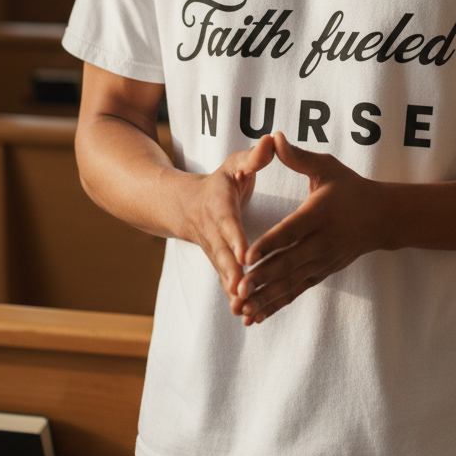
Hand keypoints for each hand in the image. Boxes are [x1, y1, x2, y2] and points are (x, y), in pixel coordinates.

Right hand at [184, 134, 274, 309]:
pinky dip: (234, 297)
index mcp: (219, 203)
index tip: (244, 251)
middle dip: (231, 271)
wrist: (185, 206)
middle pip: (222, 252)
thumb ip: (253, 156)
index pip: (227, 221)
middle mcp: (213, 230)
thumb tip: (271, 140)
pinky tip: (246, 315)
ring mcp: (214, 249)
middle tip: (242, 287)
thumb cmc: (221, 180)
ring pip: (223, 272)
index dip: (234, 236)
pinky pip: (227, 281)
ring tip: (244, 309)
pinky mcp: (220, 263)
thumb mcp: (234, 163)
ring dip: (232, 290)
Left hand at [234, 132, 384, 325]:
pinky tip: (257, 315)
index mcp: (319, 214)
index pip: (290, 231)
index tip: (246, 256)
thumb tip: (274, 137)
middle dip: (262, 278)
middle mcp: (321, 242)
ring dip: (266, 297)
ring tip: (242, 309)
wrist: (382, 217)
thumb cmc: (351, 188)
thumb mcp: (327, 167)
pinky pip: (296, 290)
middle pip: (288, 262)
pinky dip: (277, 303)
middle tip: (238, 289)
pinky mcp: (322, 272)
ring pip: (290, 282)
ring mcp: (322, 261)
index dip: (268, 244)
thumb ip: (298, 157)